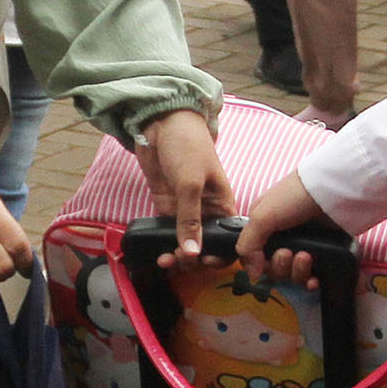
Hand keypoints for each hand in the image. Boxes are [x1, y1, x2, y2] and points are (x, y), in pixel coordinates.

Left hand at [137, 108, 235, 257]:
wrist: (161, 124)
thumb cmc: (187, 146)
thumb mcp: (191, 183)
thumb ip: (190, 219)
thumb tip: (193, 253)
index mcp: (223, 205)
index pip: (228, 238)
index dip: (221, 255)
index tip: (206, 263)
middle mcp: (207, 212)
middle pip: (206, 246)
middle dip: (195, 259)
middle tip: (180, 261)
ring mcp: (185, 211)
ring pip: (185, 244)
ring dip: (178, 256)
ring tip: (166, 260)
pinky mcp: (167, 208)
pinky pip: (168, 234)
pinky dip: (164, 245)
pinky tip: (158, 254)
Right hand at [231, 166, 327, 285]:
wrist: (334, 190)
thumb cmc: (295, 196)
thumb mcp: (262, 216)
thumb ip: (248, 245)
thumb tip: (251, 274)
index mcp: (264, 227)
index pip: (255, 257)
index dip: (259, 265)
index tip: (265, 260)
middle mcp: (283, 237)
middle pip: (275, 270)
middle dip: (280, 267)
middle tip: (288, 253)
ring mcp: (304, 245)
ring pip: (293, 275)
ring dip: (297, 272)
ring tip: (306, 257)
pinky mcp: (323, 253)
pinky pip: (313, 277)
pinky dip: (311, 282)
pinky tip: (314, 279)